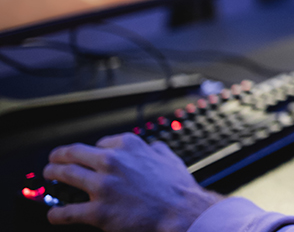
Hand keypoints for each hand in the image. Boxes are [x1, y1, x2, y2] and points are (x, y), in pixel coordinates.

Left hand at [43, 133, 221, 231]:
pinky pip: (68, 211)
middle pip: (74, 153)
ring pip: (65, 174)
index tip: (89, 155)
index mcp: (129, 146)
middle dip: (59, 156)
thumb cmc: (178, 189)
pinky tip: (54, 214)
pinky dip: (57, 213)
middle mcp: (112, 162)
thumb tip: (153, 147)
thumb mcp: (170, 159)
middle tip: (54, 160)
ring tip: (49, 176)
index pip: (101, 143)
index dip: (93, 150)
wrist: (182, 213)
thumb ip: (157, 150)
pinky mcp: (98, 211)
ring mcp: (103, 186)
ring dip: (52, 174)